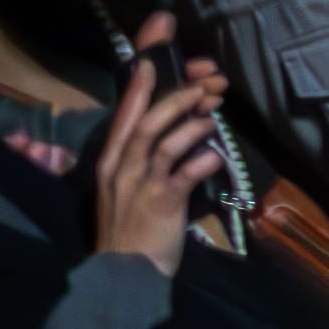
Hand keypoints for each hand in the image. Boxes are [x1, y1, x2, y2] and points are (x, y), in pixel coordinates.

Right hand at [85, 19, 226, 275]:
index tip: (155, 55)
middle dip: (176, 95)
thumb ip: (151, 157)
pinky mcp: (161, 204)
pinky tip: (216, 154)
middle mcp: (121, 166)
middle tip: (206, 80)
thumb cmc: (134, 227)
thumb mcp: (133, 186)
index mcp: (113, 159)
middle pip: (145, 119)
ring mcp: (139, 184)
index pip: (125, 112)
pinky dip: (201, 161)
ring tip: (214, 111)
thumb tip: (186, 127)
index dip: (139, 82)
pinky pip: (183, 175)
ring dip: (190, 122)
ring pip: (162, 141)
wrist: (125, 272)